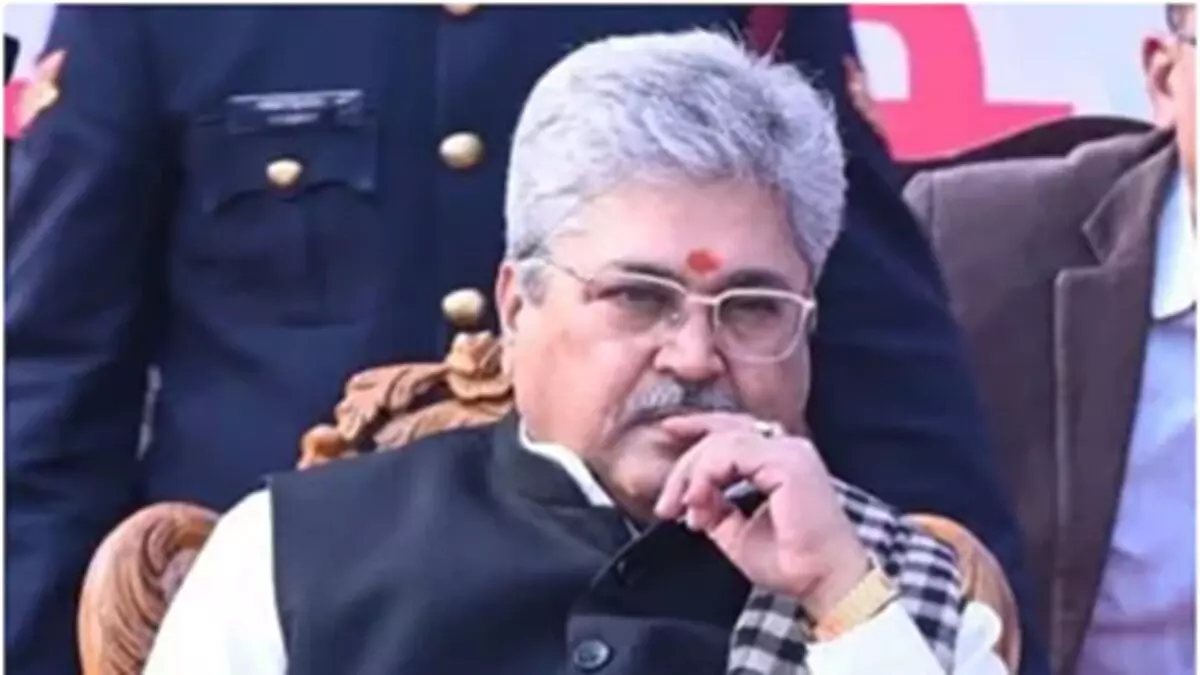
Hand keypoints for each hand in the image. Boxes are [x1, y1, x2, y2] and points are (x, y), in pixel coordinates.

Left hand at [653, 412, 870, 618]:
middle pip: (721, 434)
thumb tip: (690, 498)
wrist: (823, 582)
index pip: (734, 430)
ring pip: (721, 442)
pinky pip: (729, 454)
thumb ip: (714, 508)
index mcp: (781, 459)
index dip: (699, 425)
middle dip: (686, 466)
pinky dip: (705, 475)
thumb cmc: (792, 563)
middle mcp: (788, 448)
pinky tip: (698, 501)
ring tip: (683, 509)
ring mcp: (789, 451)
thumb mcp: (737, 532)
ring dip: (692, 475)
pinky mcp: (786, 461)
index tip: (667, 430)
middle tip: (666, 504)